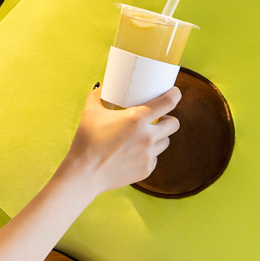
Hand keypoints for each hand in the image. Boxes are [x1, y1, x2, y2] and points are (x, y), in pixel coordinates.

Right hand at [61, 85, 180, 197]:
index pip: (168, 102)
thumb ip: (96, 96)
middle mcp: (147, 136)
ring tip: (147, 135)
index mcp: (137, 118)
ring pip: (166, 141)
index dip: (175, 94)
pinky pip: (154, 158)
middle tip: (159, 117)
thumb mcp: (90, 113)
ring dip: (160, 136)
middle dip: (169, 118)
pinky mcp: (146, 170)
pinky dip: (148, 153)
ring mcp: (148, 155)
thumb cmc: (86, 141)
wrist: (84, 173)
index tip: (174, 92)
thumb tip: (101, 87)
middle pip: (174, 124)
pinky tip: (136, 152)